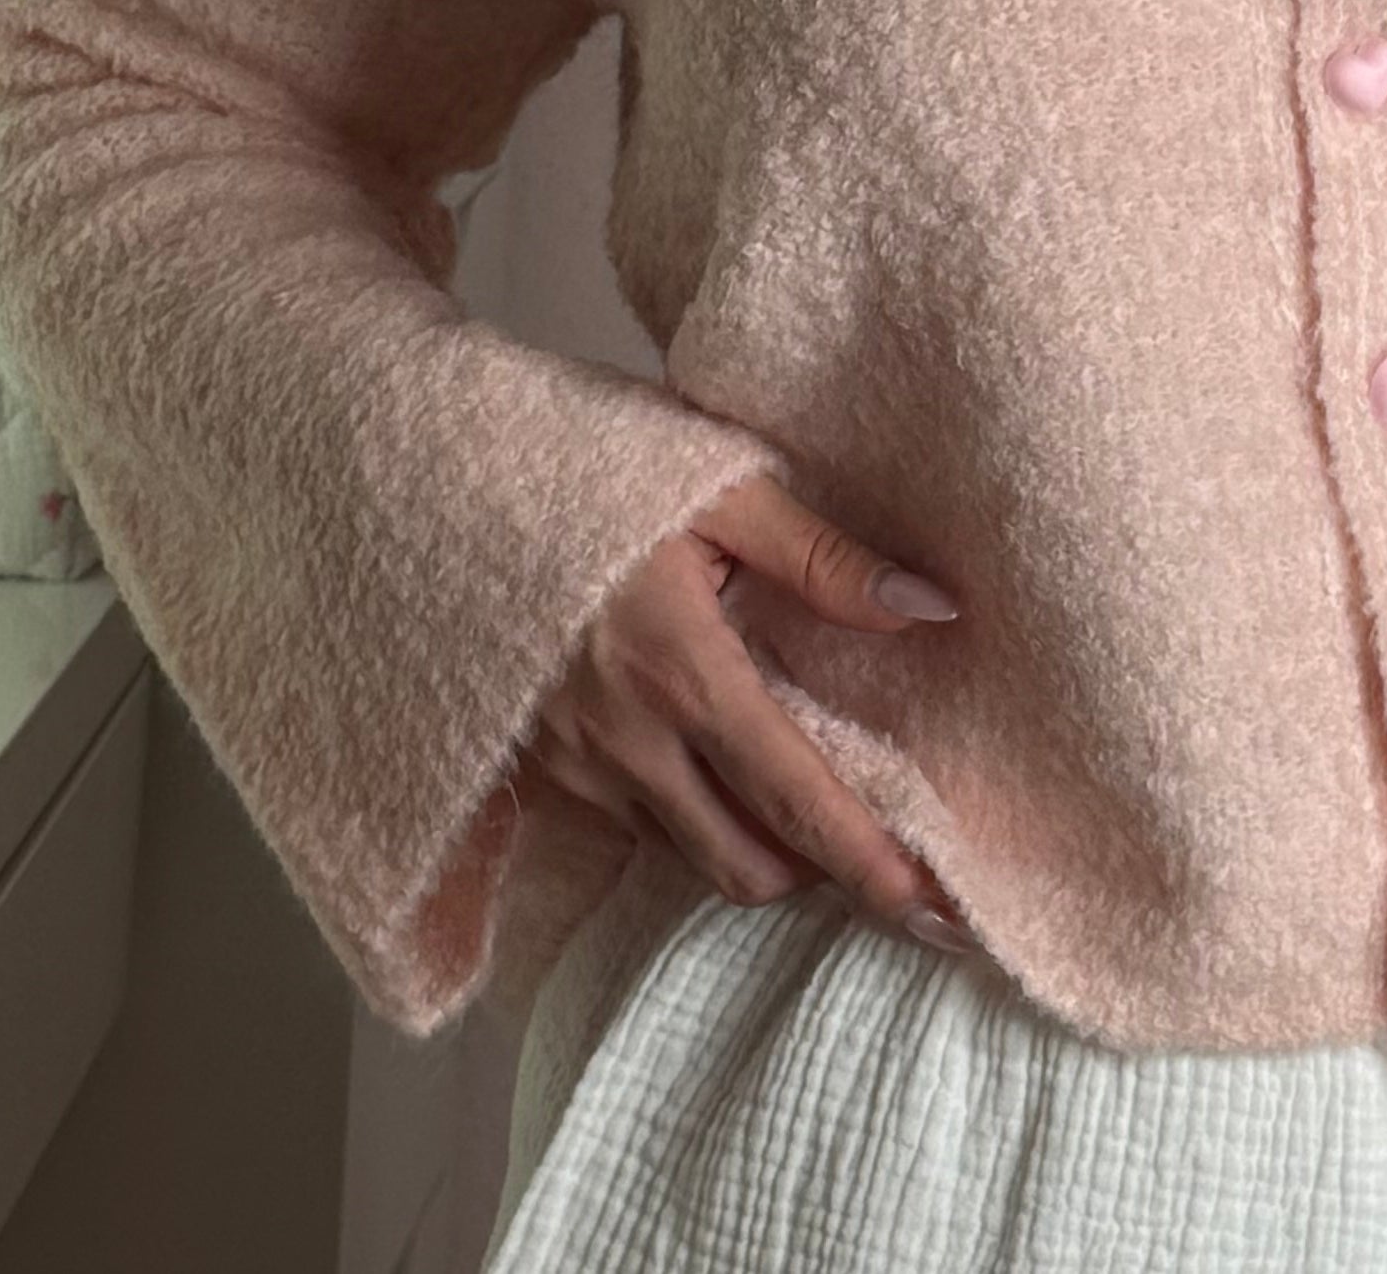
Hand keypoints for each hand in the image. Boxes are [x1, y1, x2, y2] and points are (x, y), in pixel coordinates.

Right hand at [523, 473, 978, 948]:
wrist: (447, 485)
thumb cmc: (593, 470)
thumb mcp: (719, 489)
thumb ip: (824, 558)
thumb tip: (931, 608)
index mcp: (681, 673)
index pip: (794, 802)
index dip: (870, 866)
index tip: (939, 916)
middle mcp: (626, 743)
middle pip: (745, 867)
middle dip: (821, 877)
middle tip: (886, 854)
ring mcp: (575, 767)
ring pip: (688, 857)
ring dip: (757, 851)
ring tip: (810, 810)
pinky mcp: (540, 769)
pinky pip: (637, 827)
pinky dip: (694, 819)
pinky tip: (719, 771)